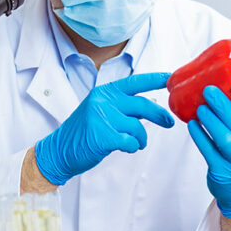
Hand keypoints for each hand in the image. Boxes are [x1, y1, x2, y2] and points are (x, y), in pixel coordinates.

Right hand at [35, 73, 173, 185]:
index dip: (155, 80)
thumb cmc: (83, 133)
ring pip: (138, 127)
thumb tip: (152, 109)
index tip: (171, 79)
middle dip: (159, 114)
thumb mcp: (100, 110)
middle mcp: (103, 101)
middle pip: (142, 104)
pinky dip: (132, 147)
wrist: (59, 150)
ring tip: (135, 143)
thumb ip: (122, 106)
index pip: (135, 82)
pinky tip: (125, 148)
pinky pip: (131, 142)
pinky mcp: (103, 136)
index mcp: (104, 92)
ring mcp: (102, 118)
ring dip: (141, 139)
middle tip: (169, 122)